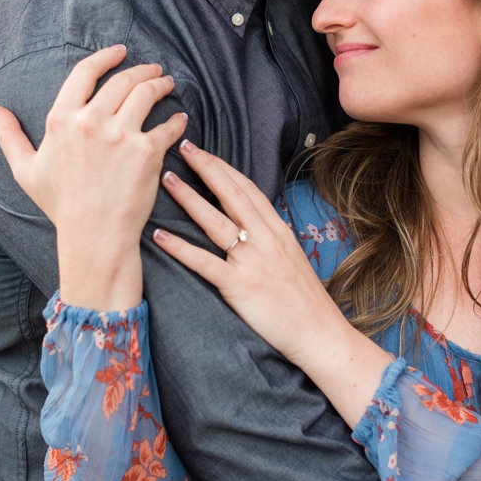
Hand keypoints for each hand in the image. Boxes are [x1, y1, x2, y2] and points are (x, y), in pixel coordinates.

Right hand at [0, 44, 185, 311]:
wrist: (93, 235)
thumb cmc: (61, 205)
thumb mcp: (26, 169)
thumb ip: (9, 136)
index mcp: (62, 120)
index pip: (86, 72)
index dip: (106, 57)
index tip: (120, 52)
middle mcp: (91, 121)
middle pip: (123, 80)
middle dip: (142, 70)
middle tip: (153, 70)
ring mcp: (121, 135)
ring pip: (147, 93)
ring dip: (160, 84)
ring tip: (166, 84)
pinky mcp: (147, 151)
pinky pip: (168, 125)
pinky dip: (176, 119)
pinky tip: (179, 119)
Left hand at [154, 139, 393, 427]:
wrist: (320, 334)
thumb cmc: (304, 301)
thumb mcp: (291, 257)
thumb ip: (269, 237)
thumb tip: (248, 221)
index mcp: (277, 230)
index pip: (247, 189)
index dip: (223, 168)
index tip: (203, 151)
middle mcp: (265, 239)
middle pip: (231, 194)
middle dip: (206, 168)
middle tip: (182, 147)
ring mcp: (252, 261)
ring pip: (215, 221)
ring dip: (189, 198)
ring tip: (166, 178)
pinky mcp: (240, 286)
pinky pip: (204, 262)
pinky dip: (180, 247)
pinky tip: (160, 235)